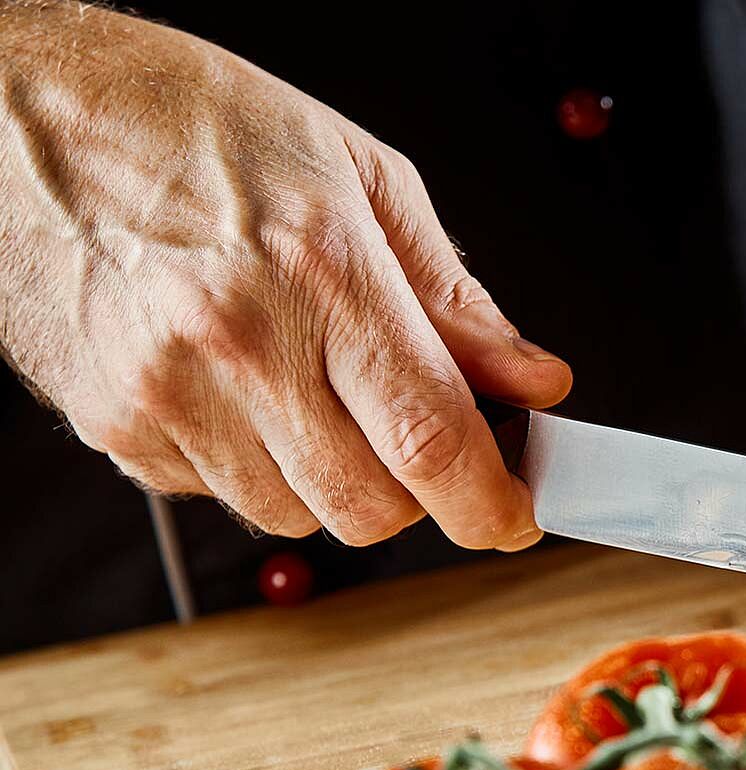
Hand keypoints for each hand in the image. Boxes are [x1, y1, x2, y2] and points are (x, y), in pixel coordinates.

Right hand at [0, 6, 570, 548]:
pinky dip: (256, 464)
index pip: (432, 441)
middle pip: (373, 508)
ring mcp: (167, 396)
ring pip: (299, 517)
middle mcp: (240, 343)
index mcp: (319, 270)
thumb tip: (533, 382)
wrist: (16, 114)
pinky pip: (222, 497)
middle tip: (420, 435)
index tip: (518, 512)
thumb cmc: (193, 124)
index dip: (492, 502)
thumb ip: (455, 298)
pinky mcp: (113, 428)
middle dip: (419, 494)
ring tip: (312, 384)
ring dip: (335, 480)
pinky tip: (239, 385)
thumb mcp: (361, 176)